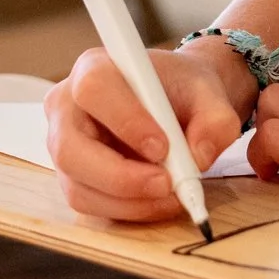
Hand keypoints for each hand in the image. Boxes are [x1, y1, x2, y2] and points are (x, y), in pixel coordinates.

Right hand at [45, 43, 248, 220]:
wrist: (175, 104)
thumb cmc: (182, 91)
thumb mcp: (209, 94)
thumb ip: (215, 120)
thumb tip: (200, 156)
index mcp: (94, 68)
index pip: (94, 90)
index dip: (125, 120)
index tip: (163, 147)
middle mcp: (67, 107)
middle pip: (70, 149)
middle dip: (120, 177)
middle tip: (167, 185)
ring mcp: (63, 145)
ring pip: (79, 187)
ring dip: (129, 201)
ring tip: (172, 194)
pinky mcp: (72, 176)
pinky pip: (90, 203)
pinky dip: (128, 210)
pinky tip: (158, 200)